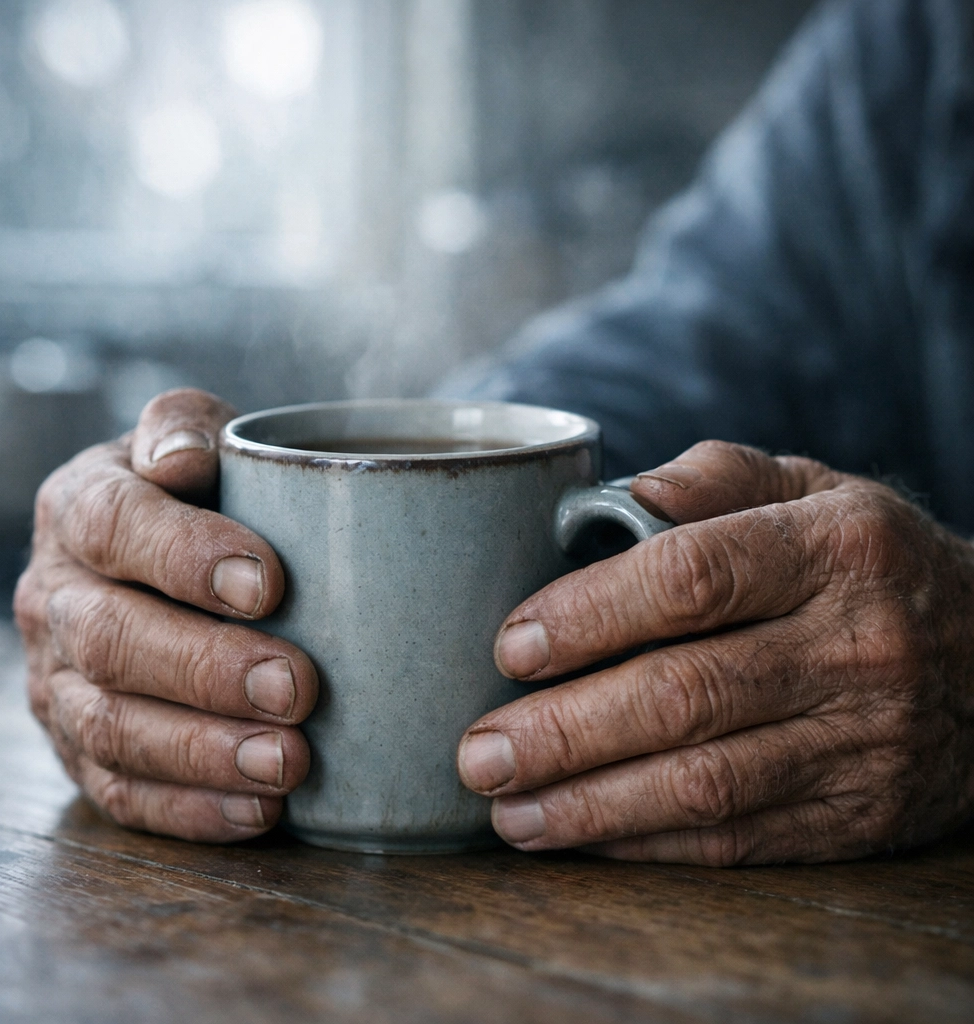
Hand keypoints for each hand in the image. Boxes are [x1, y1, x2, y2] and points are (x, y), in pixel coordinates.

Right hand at [14, 389, 317, 842]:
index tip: (269, 583)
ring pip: (113, 728)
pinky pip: (122, 792)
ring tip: (289, 763)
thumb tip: (184, 458)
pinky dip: (192, 808)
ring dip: (204, 752)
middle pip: (111, 640)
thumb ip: (186, 424)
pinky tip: (260, 810)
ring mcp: (60, 683)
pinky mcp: (82, 751)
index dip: (184, 556)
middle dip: (206, 668)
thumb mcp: (192, 438)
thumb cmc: (201, 494)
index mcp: (78, 509)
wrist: (165, 558)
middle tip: (297, 685)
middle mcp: (56, 597)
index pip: (113, 527)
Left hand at [457, 441, 973, 863]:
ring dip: (589, 802)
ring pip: (703, 782)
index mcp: (834, 546)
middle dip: (565, 730)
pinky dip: (645, 841)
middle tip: (478, 750)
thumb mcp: (811, 488)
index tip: (510, 646)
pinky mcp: (857, 814)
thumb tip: (621, 495)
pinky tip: (577, 834)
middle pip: (684, 695)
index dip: (590, 615)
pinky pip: (737, 837)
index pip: (692, 578)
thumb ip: (717, 476)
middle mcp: (856, 644)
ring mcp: (862, 739)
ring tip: (504, 807)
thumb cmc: (864, 559)